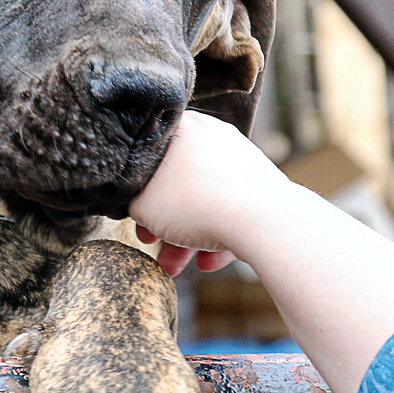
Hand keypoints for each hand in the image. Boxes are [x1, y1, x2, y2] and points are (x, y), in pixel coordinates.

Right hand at [130, 110, 286, 274]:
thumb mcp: (142, 203)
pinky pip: (231, 208)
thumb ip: (132, 198)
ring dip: (187, 235)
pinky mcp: (261, 182)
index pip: (148, 156)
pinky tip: (209, 261)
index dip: (137, 192)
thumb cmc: (196, 203)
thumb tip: (137, 202)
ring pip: (205, 199)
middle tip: (154, 243)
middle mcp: (212, 133)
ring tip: (177, 267)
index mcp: (181, 126)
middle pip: (177, 182)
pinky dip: (218, 233)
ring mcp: (240, 157)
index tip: (136, 218)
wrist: (260, 219)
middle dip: (164, 220)